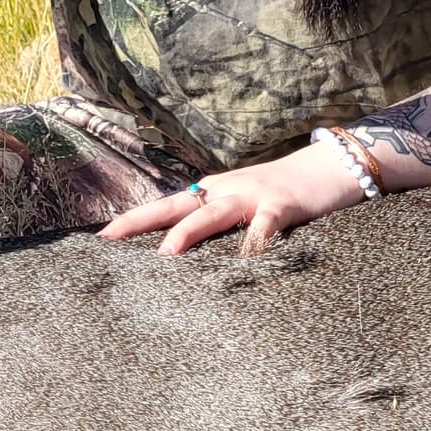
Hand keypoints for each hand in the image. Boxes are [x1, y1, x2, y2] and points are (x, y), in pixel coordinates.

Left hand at [98, 140, 364, 256]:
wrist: (330, 167)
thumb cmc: (282, 194)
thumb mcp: (244, 206)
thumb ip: (217, 224)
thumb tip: (183, 251)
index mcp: (213, 193)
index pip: (166, 206)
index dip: (134, 220)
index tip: (101, 237)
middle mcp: (226, 191)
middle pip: (177, 205)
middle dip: (142, 221)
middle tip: (110, 239)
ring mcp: (253, 196)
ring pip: (213, 213)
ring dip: (188, 231)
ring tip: (165, 252)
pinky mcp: (282, 205)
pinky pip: (265, 227)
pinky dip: (254, 243)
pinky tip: (244, 263)